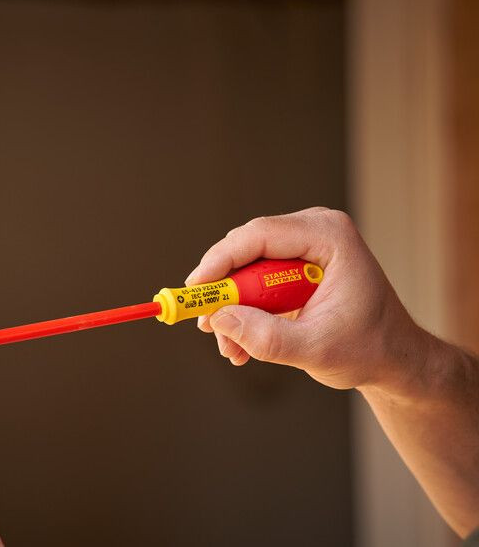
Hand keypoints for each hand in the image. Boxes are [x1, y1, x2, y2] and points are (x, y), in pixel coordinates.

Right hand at [185, 207, 423, 391]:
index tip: (196, 289)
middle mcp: (313, 231)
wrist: (393, 358)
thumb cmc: (368, 348)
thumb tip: (219, 319)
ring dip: (231, 308)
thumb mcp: (316, 350)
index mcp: (329, 237)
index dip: (221, 260)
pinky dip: (243, 312)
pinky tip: (242, 344)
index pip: (260, 235)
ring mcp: (301, 246)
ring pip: (244, 268)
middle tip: (207, 325)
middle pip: (246, 249)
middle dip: (223, 291)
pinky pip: (252, 281)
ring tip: (232, 349)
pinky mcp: (291, 266)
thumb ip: (266, 338)